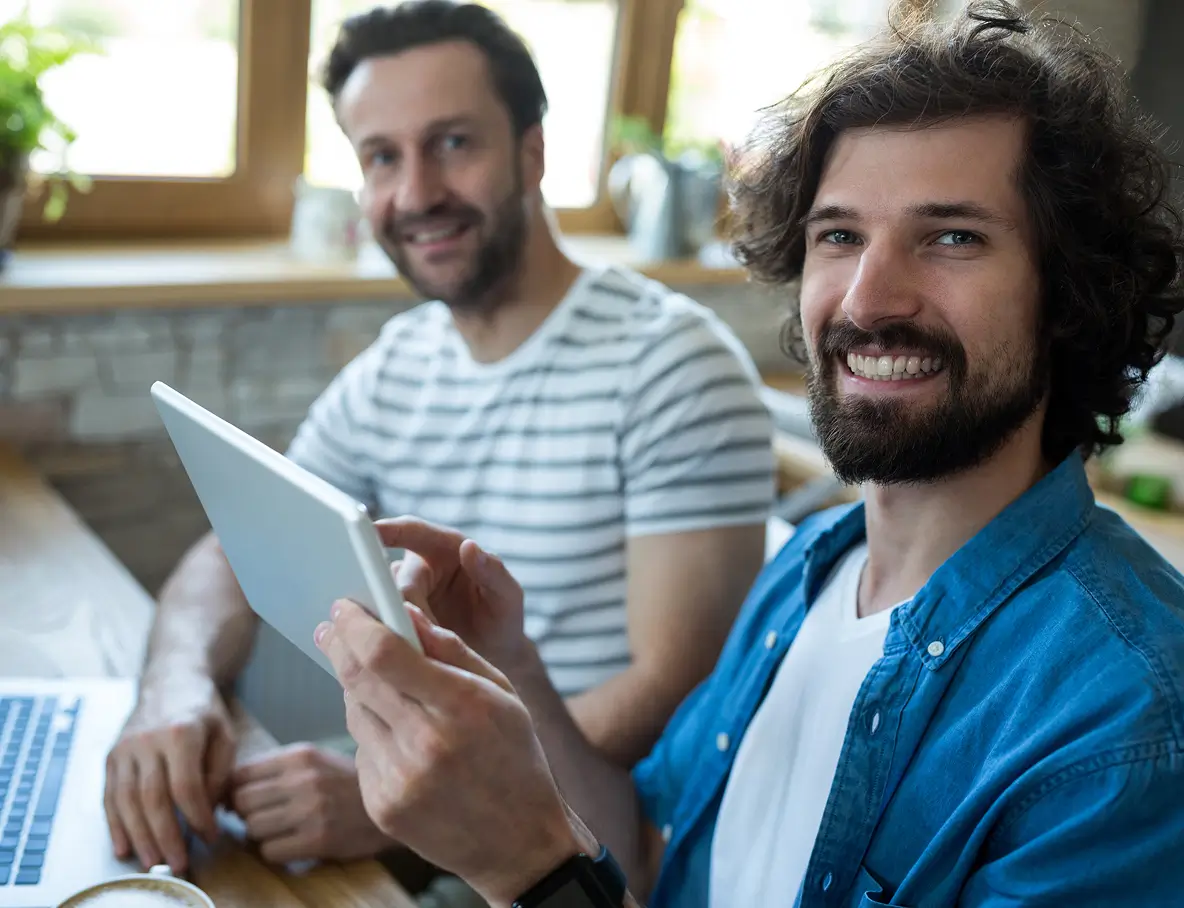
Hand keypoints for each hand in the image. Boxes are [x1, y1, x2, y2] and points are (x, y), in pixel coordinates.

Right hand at [103, 672, 235, 872]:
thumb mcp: (224, 733)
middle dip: (165, 836)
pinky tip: (124, 846)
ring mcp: (125, 748)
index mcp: (181, 732)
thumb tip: (208, 809)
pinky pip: (109, 796)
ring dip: (139, 837)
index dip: (197, 817)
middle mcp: (147, 740)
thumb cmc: (203, 710)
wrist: (171, 678)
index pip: (186, 786)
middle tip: (177, 863)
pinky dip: (115, 825)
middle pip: (152, 798)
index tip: (209, 836)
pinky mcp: (111, 756)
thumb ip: (218, 771)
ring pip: (126, 801)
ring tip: (152, 863)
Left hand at [228, 742, 394, 863]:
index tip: (241, 801)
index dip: (233, 791)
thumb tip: (230, 789)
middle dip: (245, 814)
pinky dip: (275, 852)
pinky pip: (270, 852)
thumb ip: (277, 768)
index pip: (241, 773)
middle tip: (261, 818)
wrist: (392, 802)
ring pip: (252, 828)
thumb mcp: (316, 760)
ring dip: (260, 835)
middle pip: (241, 801)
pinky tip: (291, 845)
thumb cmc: (347, 782)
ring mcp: (310, 810)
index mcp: (299, 756)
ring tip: (279, 832)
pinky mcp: (318, 840)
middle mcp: (303, 780)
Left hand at [316, 599, 581, 907]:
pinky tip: (398, 734)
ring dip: (357, 687)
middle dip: (340, 643)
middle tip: (335, 626)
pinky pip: (361, 749)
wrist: (518, 841)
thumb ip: (451, 649)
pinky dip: (372, 730)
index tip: (346, 606)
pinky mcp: (382, 805)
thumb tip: (404, 613)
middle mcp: (425, 743)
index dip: (357, 623)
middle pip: (355, 677)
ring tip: (382, 684)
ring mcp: (399, 779)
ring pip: (353, 711)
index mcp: (460, 706)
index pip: (384, 653)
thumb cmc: (513, 755)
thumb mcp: (500, 692)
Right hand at [376, 517, 528, 670]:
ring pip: (384, 602)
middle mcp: (418, 567)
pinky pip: (382, 624)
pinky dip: (393, 638)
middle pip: (395, 578)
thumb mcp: (508, 596)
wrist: (494, 657)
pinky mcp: (394, 619)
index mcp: (445, 548)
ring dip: (398, 624)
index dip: (391, 530)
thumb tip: (469, 546)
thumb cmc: (502, 618)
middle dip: (402, 602)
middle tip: (418, 628)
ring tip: (423, 646)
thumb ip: (493, 571)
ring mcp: (403, 594)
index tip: (372, 531)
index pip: (413, 531)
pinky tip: (408, 653)